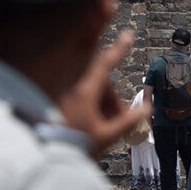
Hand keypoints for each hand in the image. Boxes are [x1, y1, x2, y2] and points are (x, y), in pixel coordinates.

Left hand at [57, 29, 152, 157]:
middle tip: (119, 118)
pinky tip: (93, 124)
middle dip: (113, 97)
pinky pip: (79, 96)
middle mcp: (72, 87)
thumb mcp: (105, 136)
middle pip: (101, 82)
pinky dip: (90, 106)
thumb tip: (147, 108)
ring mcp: (63, 93)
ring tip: (106, 127)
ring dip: (102, 104)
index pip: (104, 64)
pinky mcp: (57, 101)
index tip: (127, 34)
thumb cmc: (72, 146)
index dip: (118, 49)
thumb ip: (128, 122)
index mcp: (84, 92)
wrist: (43, 154)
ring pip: (90, 90)